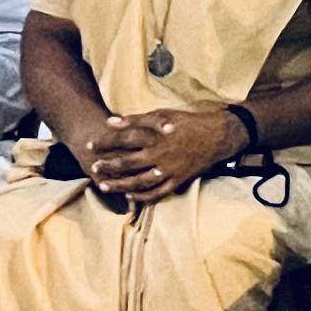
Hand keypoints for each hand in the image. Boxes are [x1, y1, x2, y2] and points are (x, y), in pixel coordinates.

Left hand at [87, 108, 246, 207]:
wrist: (218, 136)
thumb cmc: (188, 122)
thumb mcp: (163, 114)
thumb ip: (136, 119)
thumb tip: (110, 122)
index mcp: (156, 135)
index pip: (123, 139)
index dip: (105, 142)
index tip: (92, 145)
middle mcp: (160, 154)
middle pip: (127, 163)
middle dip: (108, 166)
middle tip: (93, 167)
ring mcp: (169, 170)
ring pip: (139, 182)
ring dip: (119, 185)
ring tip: (104, 186)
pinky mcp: (178, 180)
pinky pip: (157, 193)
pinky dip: (143, 197)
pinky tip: (130, 196)